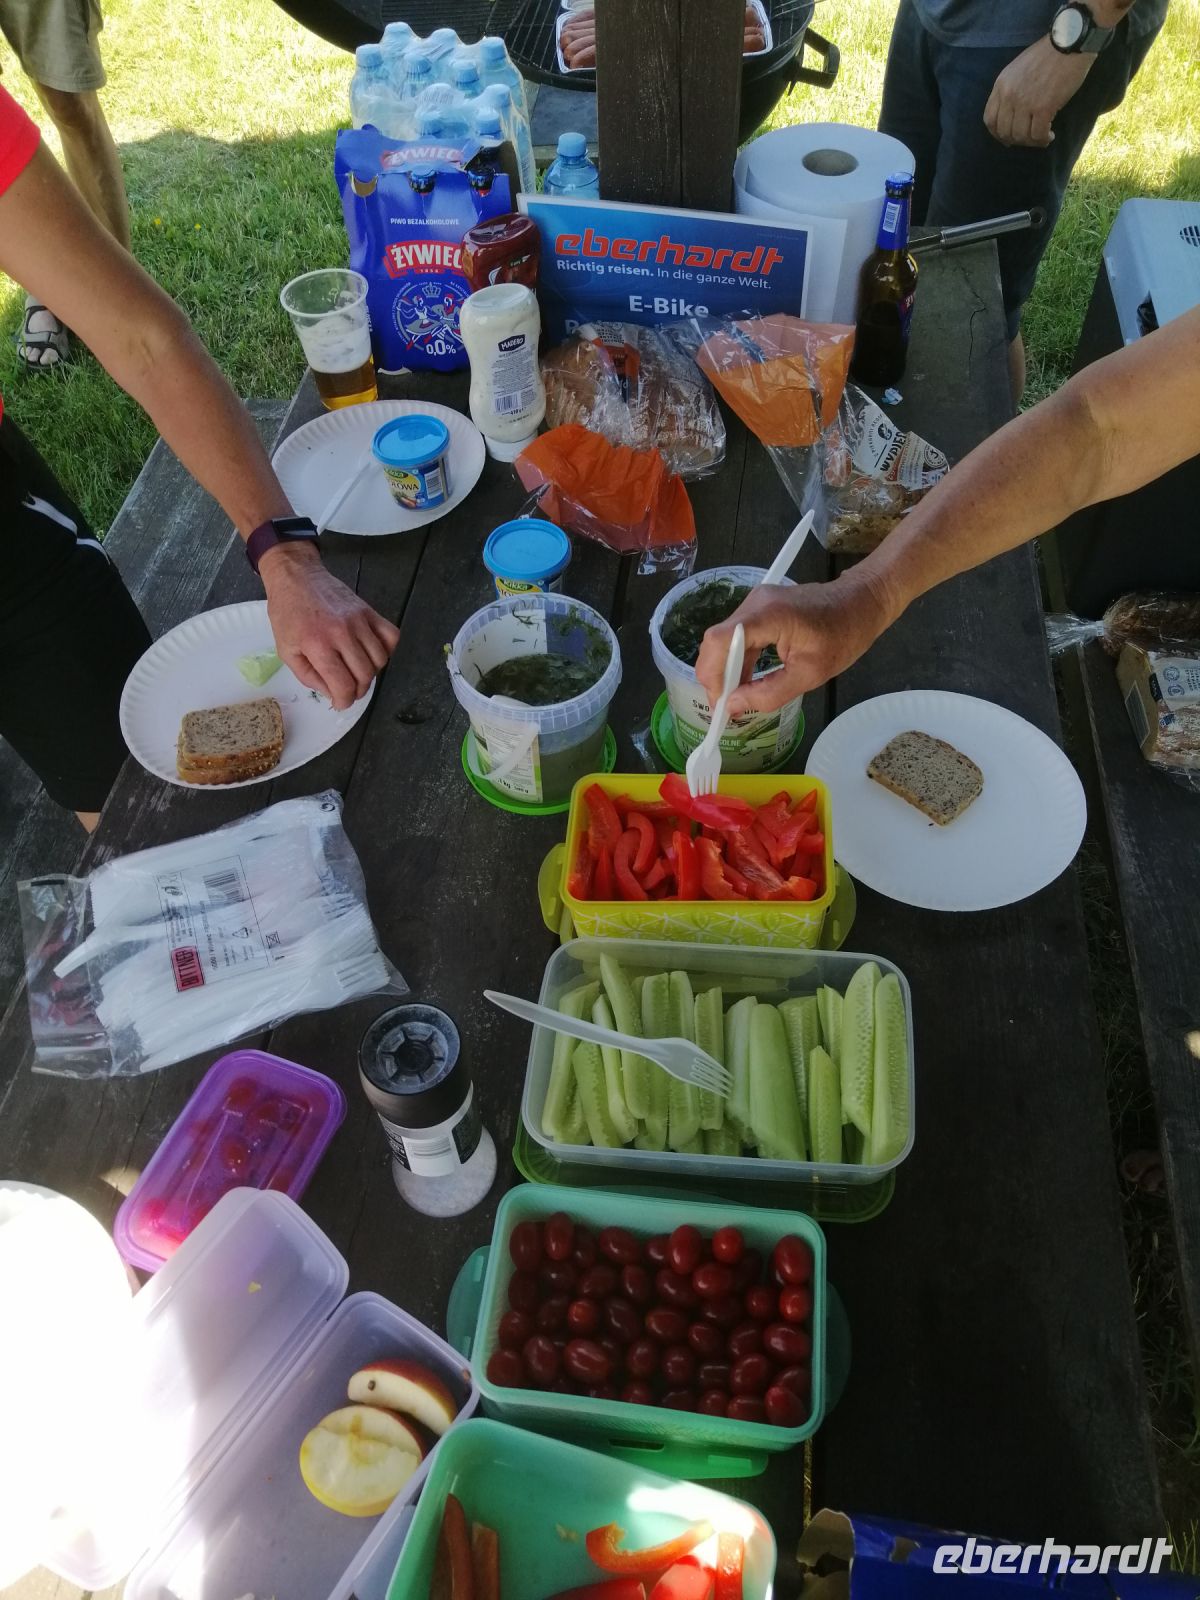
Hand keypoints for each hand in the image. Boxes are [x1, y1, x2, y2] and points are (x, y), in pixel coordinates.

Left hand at [259, 544, 399, 708]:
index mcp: (318, 645)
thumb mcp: (286, 650)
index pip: (344, 685)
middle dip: (357, 690)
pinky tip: (371, 652)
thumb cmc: (287, 613)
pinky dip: (386, 650)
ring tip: (357, 670)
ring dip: (371, 672)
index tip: (341, 702)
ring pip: (380, 660)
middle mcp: (342, 633)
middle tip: (348, 689)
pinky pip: (391, 637)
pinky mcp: (369, 611)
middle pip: (365, 676)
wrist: (296, 577)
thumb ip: (309, 676)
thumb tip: (332, 692)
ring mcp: (359, 621)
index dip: (345, 701)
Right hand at [694, 576, 890, 715]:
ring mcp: (756, 602)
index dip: (712, 674)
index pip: (720, 641)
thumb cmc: (844, 635)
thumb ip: (769, 693)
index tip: (721, 703)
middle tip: (727, 706)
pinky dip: (738, 660)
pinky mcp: (760, 607)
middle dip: (717, 677)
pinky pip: (738, 636)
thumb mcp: (809, 674)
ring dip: (727, 670)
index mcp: (768, 615)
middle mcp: (755, 603)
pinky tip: (746, 680)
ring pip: (725, 640)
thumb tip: (734, 706)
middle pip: (718, 641)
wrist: (861, 602)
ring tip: (737, 698)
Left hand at [984, 36, 1092, 147]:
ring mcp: (1025, 102)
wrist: (1068, 42)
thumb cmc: (1046, 54)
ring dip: (1032, 142)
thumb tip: (1011, 115)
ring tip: (1042, 137)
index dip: (998, 133)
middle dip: (1017, 140)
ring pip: (1021, 136)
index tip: (1009, 137)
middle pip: (1004, 131)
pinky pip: (1038, 135)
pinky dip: (1043, 139)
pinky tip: (1050, 135)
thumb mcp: (1017, 69)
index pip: (990, 119)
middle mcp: (1009, 95)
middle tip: (1029, 138)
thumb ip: (1010, 89)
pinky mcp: (1043, 107)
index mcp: (1001, 85)